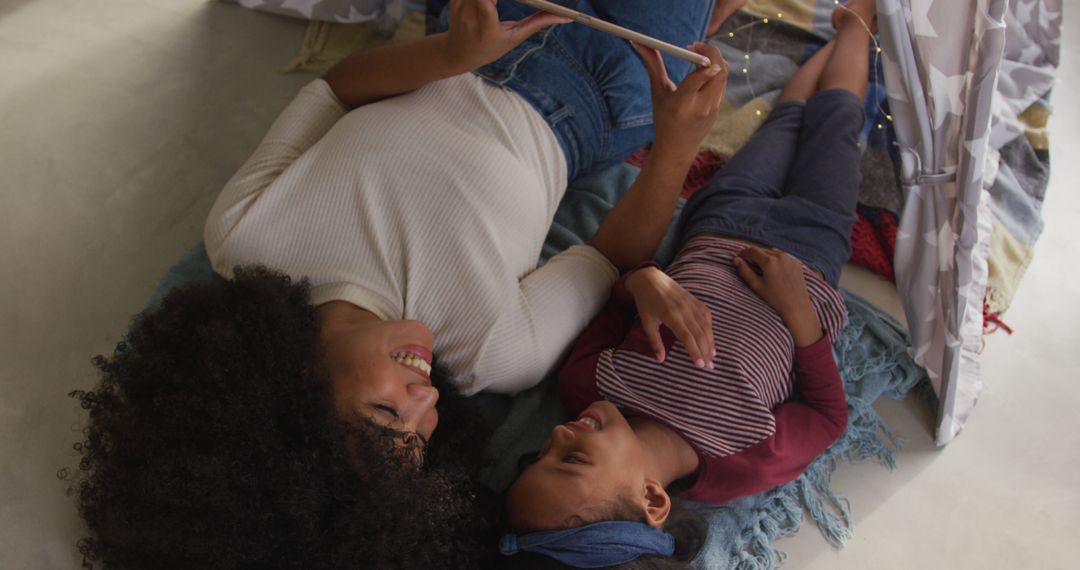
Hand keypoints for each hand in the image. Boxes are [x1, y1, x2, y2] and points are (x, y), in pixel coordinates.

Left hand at [444, 0, 570, 71]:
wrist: (457, 52)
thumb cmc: (489, 47)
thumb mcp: (514, 38)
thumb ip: (537, 23)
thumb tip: (563, 17)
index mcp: (486, 26)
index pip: (488, 1)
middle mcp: (469, 12)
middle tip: (517, 0)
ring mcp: (460, 2)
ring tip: (498, 7)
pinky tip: (494, 2)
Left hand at [625, 267, 714, 367]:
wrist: (650, 279)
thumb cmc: (646, 303)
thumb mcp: (646, 323)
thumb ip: (655, 341)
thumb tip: (661, 360)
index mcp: (671, 316)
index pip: (687, 337)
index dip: (695, 351)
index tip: (700, 364)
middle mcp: (684, 310)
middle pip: (700, 334)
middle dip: (706, 351)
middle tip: (709, 366)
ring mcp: (691, 304)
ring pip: (706, 326)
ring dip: (710, 341)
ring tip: (713, 355)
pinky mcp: (695, 300)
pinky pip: (706, 315)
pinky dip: (710, 328)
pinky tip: (711, 338)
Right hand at [633, 42, 727, 160]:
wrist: (678, 147)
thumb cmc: (664, 119)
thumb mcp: (657, 94)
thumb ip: (652, 66)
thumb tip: (639, 43)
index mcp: (682, 104)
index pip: (698, 79)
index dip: (702, 61)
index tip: (692, 47)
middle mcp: (701, 106)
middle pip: (718, 72)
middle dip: (710, 52)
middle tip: (694, 46)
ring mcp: (713, 108)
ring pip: (723, 74)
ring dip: (712, 59)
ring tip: (696, 56)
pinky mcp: (719, 106)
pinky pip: (722, 81)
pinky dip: (714, 69)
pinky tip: (701, 68)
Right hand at [732, 246, 822, 346]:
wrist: (797, 306)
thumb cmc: (775, 298)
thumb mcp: (756, 285)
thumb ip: (745, 271)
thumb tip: (736, 259)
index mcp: (769, 261)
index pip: (752, 250)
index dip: (744, 252)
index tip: (739, 257)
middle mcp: (780, 256)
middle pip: (763, 250)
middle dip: (754, 255)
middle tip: (749, 264)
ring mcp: (790, 259)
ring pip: (773, 252)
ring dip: (765, 256)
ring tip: (761, 267)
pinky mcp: (797, 263)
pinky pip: (783, 256)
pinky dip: (776, 259)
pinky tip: (774, 270)